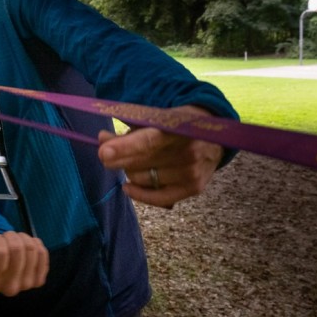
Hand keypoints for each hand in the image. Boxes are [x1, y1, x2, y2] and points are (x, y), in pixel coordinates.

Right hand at [0, 231, 48, 296]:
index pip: (0, 252)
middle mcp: (8, 289)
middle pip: (18, 249)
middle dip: (10, 237)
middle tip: (4, 240)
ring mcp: (26, 286)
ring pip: (31, 248)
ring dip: (22, 239)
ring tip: (13, 243)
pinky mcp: (38, 280)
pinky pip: (42, 252)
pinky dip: (35, 243)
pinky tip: (25, 248)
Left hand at [97, 105, 223, 207]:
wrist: (215, 135)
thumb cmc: (177, 125)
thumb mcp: (157, 118)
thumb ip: (129, 129)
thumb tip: (102, 139)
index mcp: (179, 127)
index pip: (148, 140)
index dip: (125, 147)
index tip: (103, 151)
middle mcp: (188, 151)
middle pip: (142, 162)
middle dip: (118, 158)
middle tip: (106, 153)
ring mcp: (192, 171)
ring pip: (144, 178)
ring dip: (130, 171)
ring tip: (132, 161)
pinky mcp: (194, 187)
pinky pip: (157, 197)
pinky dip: (138, 193)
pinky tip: (128, 186)